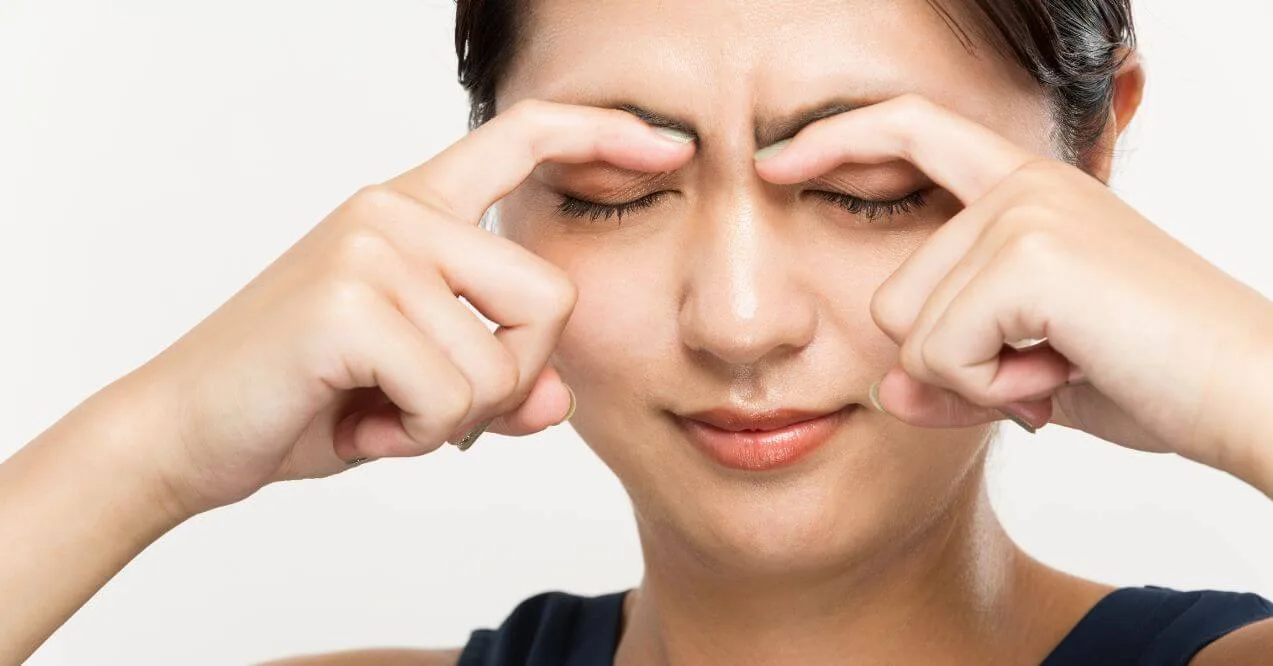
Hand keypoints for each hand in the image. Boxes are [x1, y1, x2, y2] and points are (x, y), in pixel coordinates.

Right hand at [109, 101, 694, 515]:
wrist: (182, 433)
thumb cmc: (301, 399)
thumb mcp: (417, 391)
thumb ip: (496, 385)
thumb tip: (561, 400)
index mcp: (412, 212)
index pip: (521, 138)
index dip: (599, 134)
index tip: (665, 146)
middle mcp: (396, 212)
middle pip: (551, 297)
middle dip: (512, 379)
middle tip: (433, 408)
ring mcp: (374, 247)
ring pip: (503, 362)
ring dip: (453, 418)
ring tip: (377, 410)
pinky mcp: (351, 299)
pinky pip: (453, 396)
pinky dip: (414, 436)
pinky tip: (357, 422)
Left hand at [755, 95, 1272, 483]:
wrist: (1250, 394)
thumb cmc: (1155, 376)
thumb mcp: (1031, 375)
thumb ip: (953, 374)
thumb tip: (884, 392)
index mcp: (1025, 191)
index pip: (911, 131)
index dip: (837, 139)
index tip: (775, 160)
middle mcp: (1019, 187)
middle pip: (889, 297)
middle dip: (950, 363)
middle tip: (1046, 367)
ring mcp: (1022, 215)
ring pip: (909, 331)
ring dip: (976, 378)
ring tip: (1064, 365)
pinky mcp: (1028, 257)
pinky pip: (941, 355)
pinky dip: (993, 391)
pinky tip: (1065, 375)